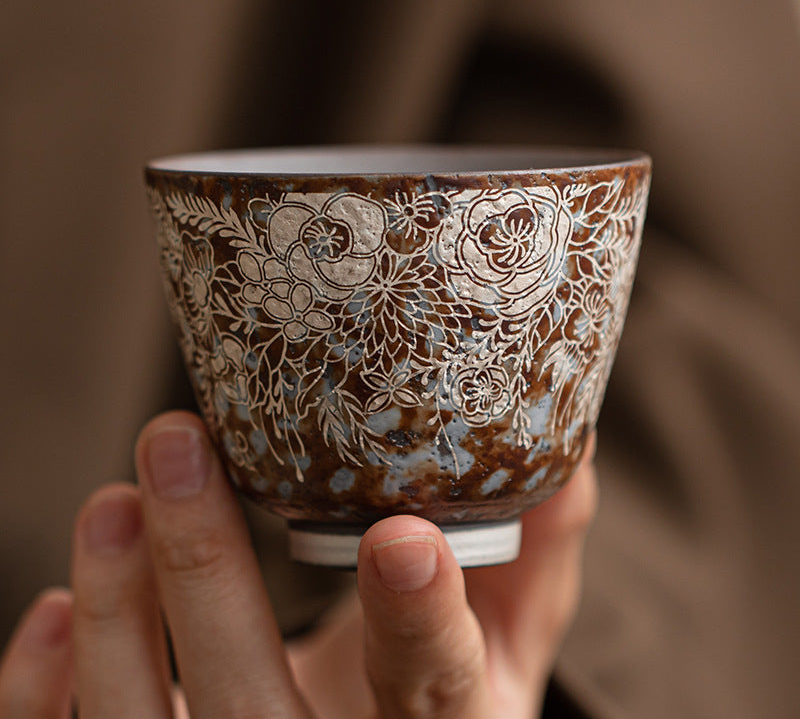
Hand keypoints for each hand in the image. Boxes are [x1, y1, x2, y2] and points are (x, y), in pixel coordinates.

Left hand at [0, 412, 596, 717]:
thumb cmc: (437, 705)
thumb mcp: (503, 648)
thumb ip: (532, 560)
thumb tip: (570, 453)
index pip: (430, 684)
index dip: (417, 616)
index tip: (398, 536)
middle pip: (255, 707)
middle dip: (207, 572)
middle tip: (177, 440)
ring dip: (116, 612)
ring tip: (114, 498)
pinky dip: (47, 690)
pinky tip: (53, 606)